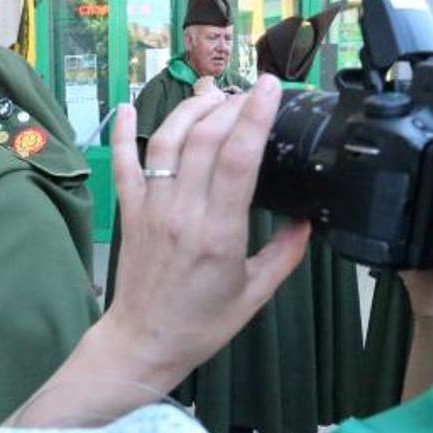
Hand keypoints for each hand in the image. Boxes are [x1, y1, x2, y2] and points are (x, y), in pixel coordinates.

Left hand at [9, 77, 309, 426]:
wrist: (144, 344)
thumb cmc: (200, 324)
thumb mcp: (256, 293)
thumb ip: (286, 253)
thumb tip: (309, 219)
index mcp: (218, 233)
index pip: (238, 159)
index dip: (255, 116)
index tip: (273, 88)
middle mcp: (182, 213)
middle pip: (204, 139)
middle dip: (230, 105)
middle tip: (251, 92)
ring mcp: (151, 208)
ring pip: (167, 142)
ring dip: (190, 110)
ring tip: (214, 94)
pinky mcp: (130, 212)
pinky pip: (124, 164)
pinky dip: (125, 133)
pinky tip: (130, 107)